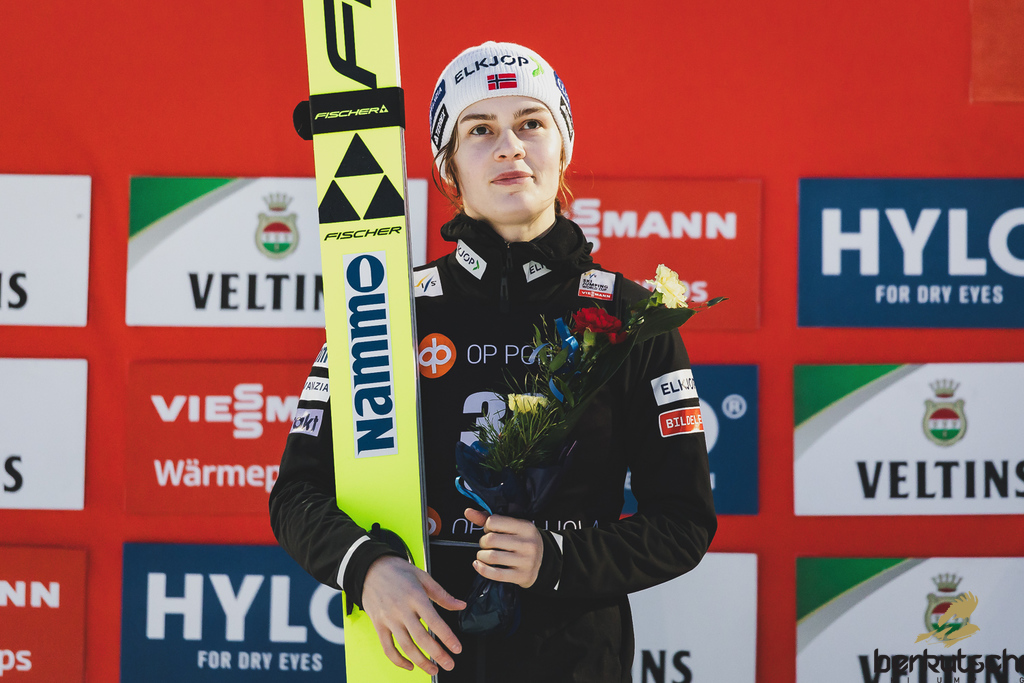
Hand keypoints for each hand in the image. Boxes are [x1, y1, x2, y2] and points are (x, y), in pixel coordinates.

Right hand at [361, 555, 465, 674]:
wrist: (370, 568)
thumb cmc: (398, 571)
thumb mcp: (423, 577)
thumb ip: (442, 595)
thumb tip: (460, 605)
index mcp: (415, 596)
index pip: (434, 621)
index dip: (447, 637)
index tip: (457, 648)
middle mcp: (401, 610)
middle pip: (421, 638)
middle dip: (437, 654)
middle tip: (449, 664)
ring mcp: (388, 619)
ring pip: (405, 646)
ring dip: (421, 662)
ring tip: (433, 669)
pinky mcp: (378, 625)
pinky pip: (387, 648)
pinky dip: (398, 660)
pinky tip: (410, 665)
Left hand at [465, 507, 543, 587]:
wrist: (543, 561)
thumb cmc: (522, 540)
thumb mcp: (512, 526)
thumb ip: (488, 518)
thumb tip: (468, 512)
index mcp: (525, 527)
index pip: (494, 521)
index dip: (487, 526)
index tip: (490, 530)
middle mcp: (527, 543)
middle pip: (491, 540)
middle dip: (483, 542)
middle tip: (486, 544)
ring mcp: (525, 561)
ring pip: (492, 557)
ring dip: (482, 556)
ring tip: (485, 554)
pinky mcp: (521, 576)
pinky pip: (496, 574)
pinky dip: (482, 569)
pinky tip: (479, 564)